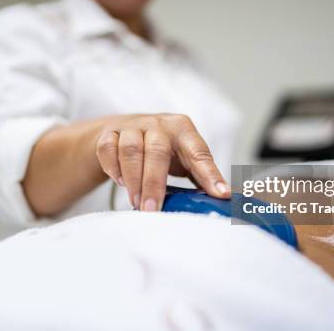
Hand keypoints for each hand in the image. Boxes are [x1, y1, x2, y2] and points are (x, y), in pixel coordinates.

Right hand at [95, 113, 230, 210]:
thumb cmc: (164, 149)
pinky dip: (112, 167)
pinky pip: (107, 148)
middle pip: (157, 151)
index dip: (210, 174)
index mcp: (183, 129)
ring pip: (130, 150)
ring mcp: (132, 126)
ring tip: (136, 202)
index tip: (221, 194)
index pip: (198, 153)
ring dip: (132, 179)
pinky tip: (120, 182)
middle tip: (152, 210)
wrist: (126, 129)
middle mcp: (158, 124)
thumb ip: (203, 174)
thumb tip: (227, 197)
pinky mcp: (110, 132)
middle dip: (154, 184)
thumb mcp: (185, 157)